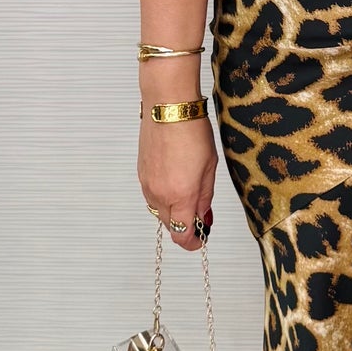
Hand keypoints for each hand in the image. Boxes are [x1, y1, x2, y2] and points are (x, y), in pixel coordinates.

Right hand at [138, 113, 216, 254]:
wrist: (168, 108)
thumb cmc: (192, 131)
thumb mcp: (210, 167)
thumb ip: (205, 196)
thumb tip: (202, 215)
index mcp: (181, 195)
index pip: (183, 234)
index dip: (193, 242)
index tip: (201, 239)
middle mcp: (160, 194)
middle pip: (170, 226)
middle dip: (185, 225)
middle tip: (200, 215)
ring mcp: (147, 185)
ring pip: (159, 211)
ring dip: (174, 210)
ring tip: (189, 193)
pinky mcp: (141, 174)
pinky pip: (151, 196)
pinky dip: (163, 197)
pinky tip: (175, 182)